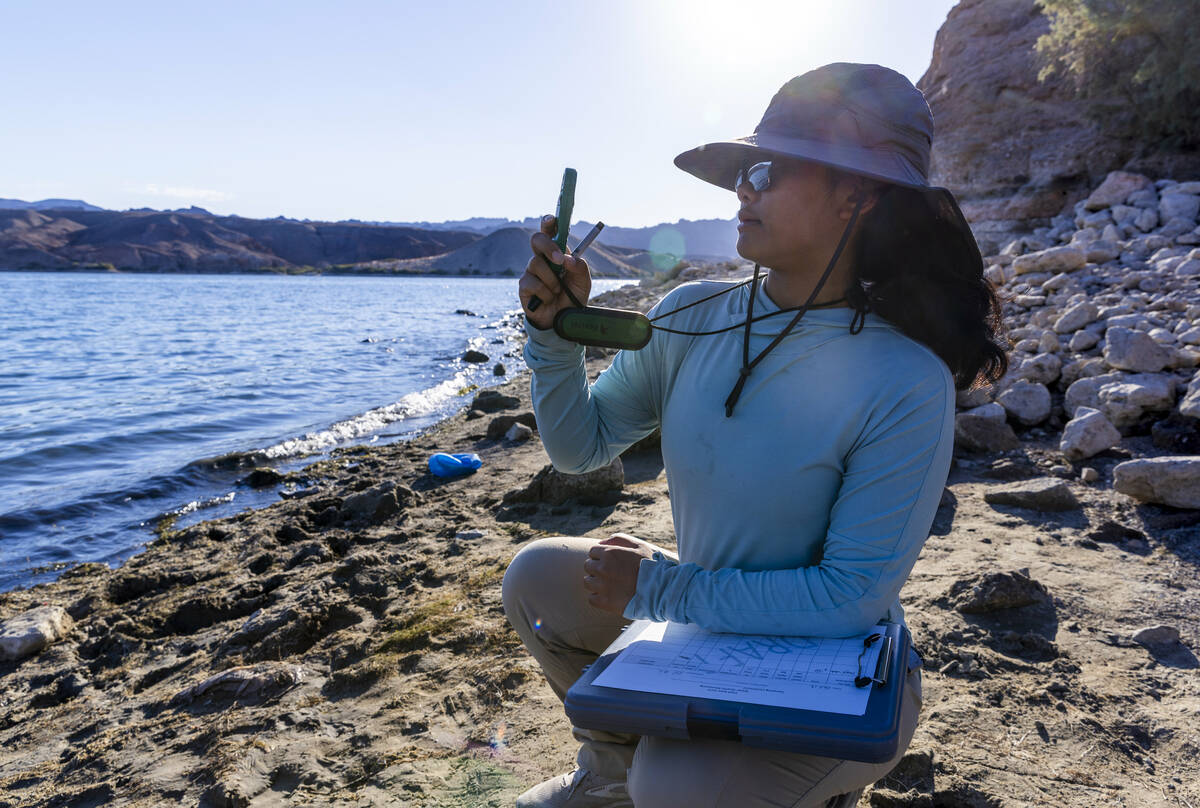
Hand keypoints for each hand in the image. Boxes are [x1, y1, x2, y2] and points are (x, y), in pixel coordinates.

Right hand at [520, 214, 591, 329]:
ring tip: (558, 292)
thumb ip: (580, 267)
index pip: (550, 231)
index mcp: (557, 253)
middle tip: (560, 261)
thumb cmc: (573, 297)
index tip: (553, 219)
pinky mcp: (524, 286)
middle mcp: (542, 258)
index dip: (549, 222)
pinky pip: (533, 283)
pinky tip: (548, 299)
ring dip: (552, 280)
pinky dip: (545, 292)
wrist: (563, 320)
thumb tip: (567, 259)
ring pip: (536, 264)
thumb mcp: (583, 281)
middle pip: (537, 239)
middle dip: (548, 247)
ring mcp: (531, 271)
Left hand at [583, 533, 654, 614]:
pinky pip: (591, 599)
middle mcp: (602, 568)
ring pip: (587, 582)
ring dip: (596, 583)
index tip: (611, 563)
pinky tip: (610, 596)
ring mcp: (602, 586)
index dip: (601, 556)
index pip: (592, 552)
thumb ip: (620, 539)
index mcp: (609, 553)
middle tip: (611, 574)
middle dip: (597, 569)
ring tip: (610, 586)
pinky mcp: (604, 602)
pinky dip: (598, 598)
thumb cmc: (651, 566)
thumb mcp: (639, 546)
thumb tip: (602, 542)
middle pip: (588, 566)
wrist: (660, 590)